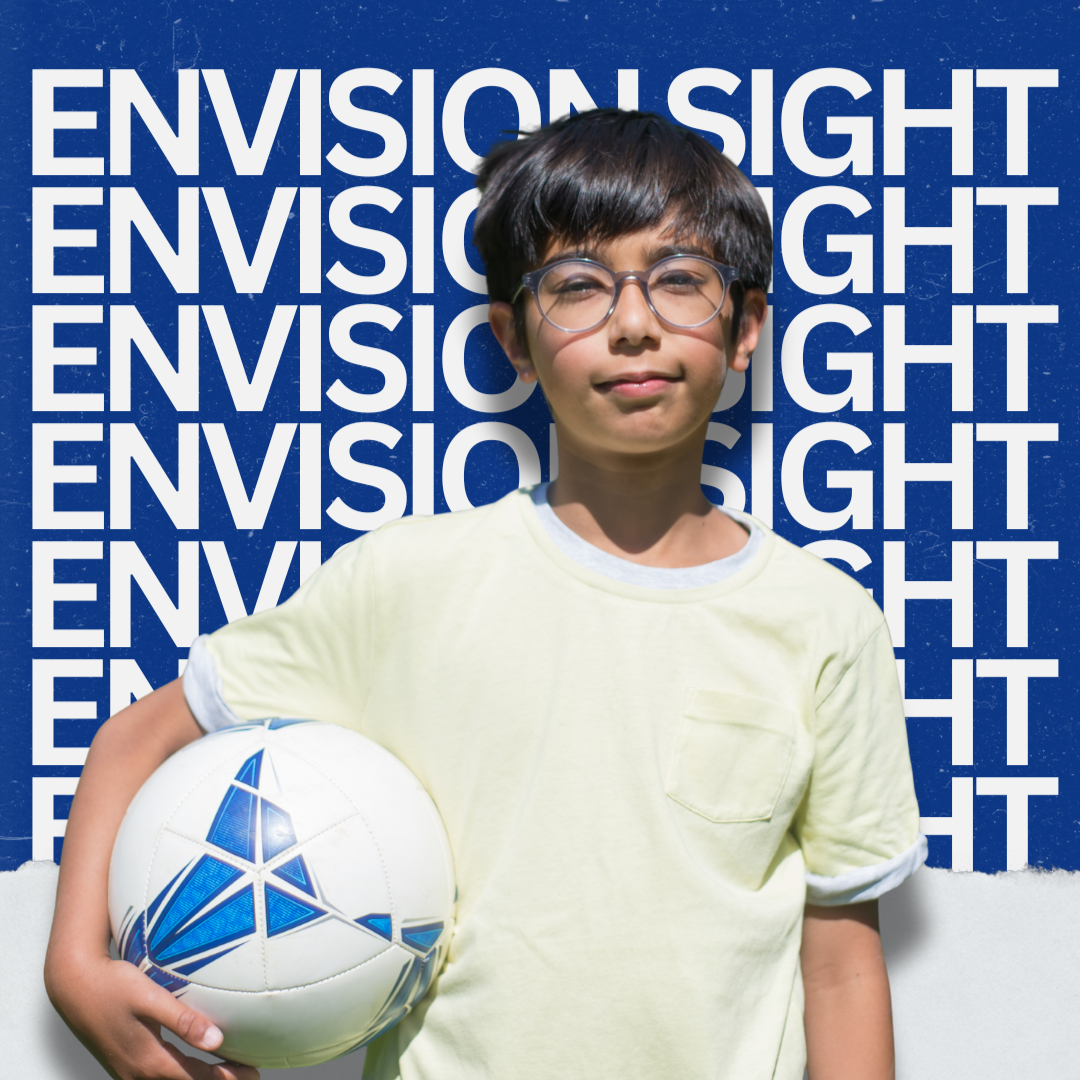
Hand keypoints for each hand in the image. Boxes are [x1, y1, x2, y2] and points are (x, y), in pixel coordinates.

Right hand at [46, 951, 259, 1079]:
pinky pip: (156, 1077)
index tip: (252, 1073)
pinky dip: (179, 1075)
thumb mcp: (150, 999)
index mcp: (149, 1060)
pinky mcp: (123, 1063)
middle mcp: (138, 1073)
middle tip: (249, 1075)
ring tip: (225, 1072)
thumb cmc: (113, 986)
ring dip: (197, 1079)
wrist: (73, 986)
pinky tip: (189, 1065)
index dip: (226, 1078)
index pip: (196, 1078)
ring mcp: (128, 1071)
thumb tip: (216, 1040)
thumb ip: (183, 1020)